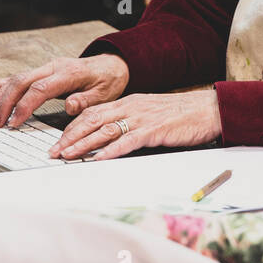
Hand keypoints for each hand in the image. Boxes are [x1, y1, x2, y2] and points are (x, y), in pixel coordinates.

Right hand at [0, 53, 129, 128]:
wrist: (112, 64)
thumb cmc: (108, 80)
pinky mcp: (43, 71)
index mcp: (68, 73)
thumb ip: (86, 100)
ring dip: (0, 96)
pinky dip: (0, 82)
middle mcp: (54, 67)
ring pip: (17, 79)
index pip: (40, 89)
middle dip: (6, 102)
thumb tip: (70, 105)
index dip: (24, 106)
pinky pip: (19, 76)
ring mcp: (47, 68)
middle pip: (22, 82)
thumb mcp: (105, 94)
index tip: (15, 122)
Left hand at [52, 90, 221, 160]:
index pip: (93, 112)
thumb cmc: (183, 114)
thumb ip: (131, 122)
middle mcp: (131, 107)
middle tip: (54, 151)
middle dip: (70, 136)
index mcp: (129, 102)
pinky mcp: (154, 130)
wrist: (209, 109)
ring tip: (67, 155)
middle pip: (92, 119)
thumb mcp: (151, 113)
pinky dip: (111, 151)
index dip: (73, 127)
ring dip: (83, 144)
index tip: (59, 141)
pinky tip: (99, 159)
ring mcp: (142, 118)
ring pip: (104, 130)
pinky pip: (127, 140)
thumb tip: (111, 139)